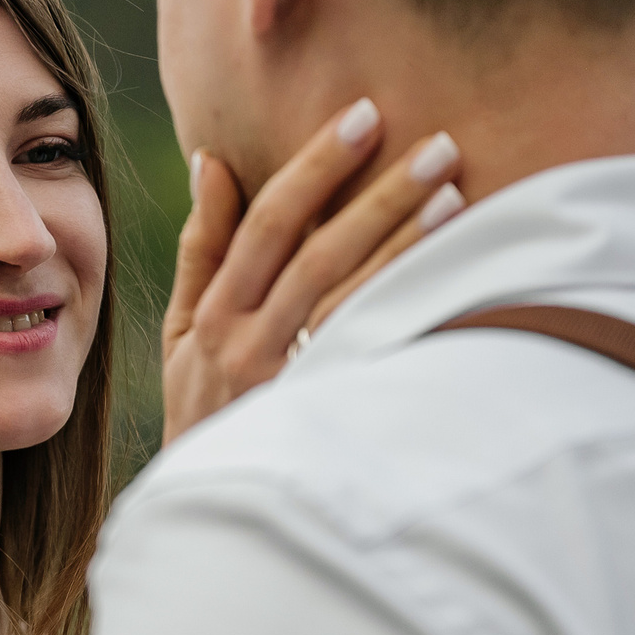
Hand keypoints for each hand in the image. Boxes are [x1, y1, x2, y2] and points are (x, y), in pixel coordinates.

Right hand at [160, 97, 462, 444]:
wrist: (212, 519)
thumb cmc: (200, 410)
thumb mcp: (181, 332)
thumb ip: (201, 248)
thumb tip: (214, 161)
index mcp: (212, 317)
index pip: (265, 223)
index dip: (314, 166)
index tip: (363, 115)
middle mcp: (245, 345)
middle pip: (315, 250)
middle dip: (376, 191)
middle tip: (437, 142)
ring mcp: (287, 384)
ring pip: (348, 297)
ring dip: (403, 240)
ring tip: (453, 190)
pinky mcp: (322, 414)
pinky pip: (369, 348)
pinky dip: (408, 301)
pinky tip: (451, 268)